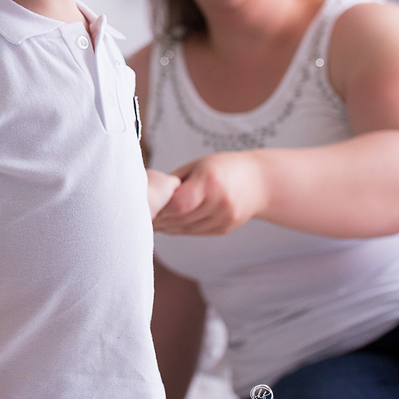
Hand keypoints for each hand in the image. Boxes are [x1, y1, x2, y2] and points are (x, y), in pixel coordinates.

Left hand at [152, 151, 267, 234]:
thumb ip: (175, 182)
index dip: (161, 209)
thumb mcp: (197, 166)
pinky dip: (180, 230)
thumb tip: (148, 195)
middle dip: (160, 220)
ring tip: (150, 224)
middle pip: (181, 219)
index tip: (146, 207)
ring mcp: (225, 218)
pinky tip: (167, 227)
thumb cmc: (222, 167)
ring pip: (187, 229)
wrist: (258, 181)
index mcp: (210, 182)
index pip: (180, 204)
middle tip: (140, 218)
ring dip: (167, 228)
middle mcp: (220, 203)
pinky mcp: (225, 229)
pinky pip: (196, 233)